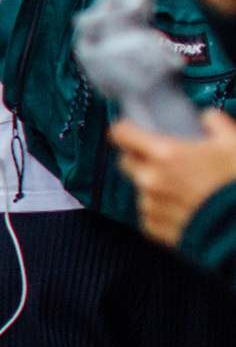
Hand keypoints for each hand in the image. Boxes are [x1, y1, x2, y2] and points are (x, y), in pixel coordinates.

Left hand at [112, 111, 235, 245]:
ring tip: (182, 188)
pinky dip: (160, 210)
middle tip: (161, 158)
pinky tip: (183, 208)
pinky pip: (148, 214)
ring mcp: (150, 205)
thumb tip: (207, 117)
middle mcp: (151, 179)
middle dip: (138, 157)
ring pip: (139, 189)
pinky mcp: (154, 228)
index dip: (125, 129)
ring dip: (153, 186)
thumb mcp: (234, 144)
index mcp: (166, 153)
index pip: (122, 134)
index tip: (128, 129)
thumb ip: (216, 124)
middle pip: (126, 161)